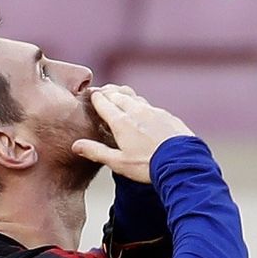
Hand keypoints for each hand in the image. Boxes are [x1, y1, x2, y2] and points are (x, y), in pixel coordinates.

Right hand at [71, 85, 193, 184]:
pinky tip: (142, 111)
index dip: (95, 97)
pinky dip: (141, 105)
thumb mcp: (119, 162)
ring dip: (124, 95)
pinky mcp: (167, 115)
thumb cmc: (147, 166)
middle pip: (118, 94)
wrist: (181, 163)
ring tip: (118, 95)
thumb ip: (97, 152)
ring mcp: (153, 111)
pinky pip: (150, 105)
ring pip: (134, 97)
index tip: (90, 94)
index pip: (103, 102)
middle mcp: (136, 111)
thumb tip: (76, 145)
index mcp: (121, 121)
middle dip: (107, 91)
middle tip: (101, 91)